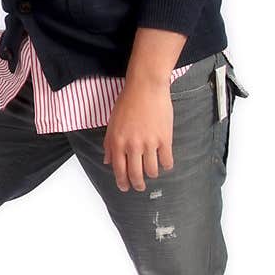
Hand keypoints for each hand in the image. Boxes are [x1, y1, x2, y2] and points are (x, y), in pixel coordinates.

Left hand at [103, 77, 174, 191]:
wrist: (146, 87)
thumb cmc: (128, 101)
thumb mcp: (112, 123)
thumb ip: (109, 143)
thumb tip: (108, 161)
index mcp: (117, 142)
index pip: (118, 169)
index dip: (122, 182)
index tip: (125, 187)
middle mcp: (132, 146)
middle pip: (135, 174)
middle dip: (137, 184)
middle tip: (139, 187)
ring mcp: (149, 143)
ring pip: (152, 171)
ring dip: (151, 175)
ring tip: (152, 173)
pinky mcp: (165, 139)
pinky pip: (167, 161)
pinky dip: (166, 165)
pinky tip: (165, 163)